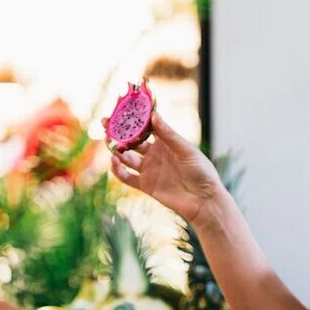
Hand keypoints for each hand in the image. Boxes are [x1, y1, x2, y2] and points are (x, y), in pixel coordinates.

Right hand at [106, 113, 225, 222]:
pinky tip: (114, 161)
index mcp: (165, 142)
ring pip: (126, 157)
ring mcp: (149, 169)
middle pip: (132, 141)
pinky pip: (127, 177)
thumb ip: (168, 135)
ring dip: (116, 150)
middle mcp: (155, 154)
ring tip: (108, 143)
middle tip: (105, 123)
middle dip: (118, 132)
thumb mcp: (185, 150)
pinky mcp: (146, 185)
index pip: (145, 127)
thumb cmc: (201, 171)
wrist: (203, 200)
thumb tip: (153, 116)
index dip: (133, 119)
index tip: (120, 108)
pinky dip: (118, 170)